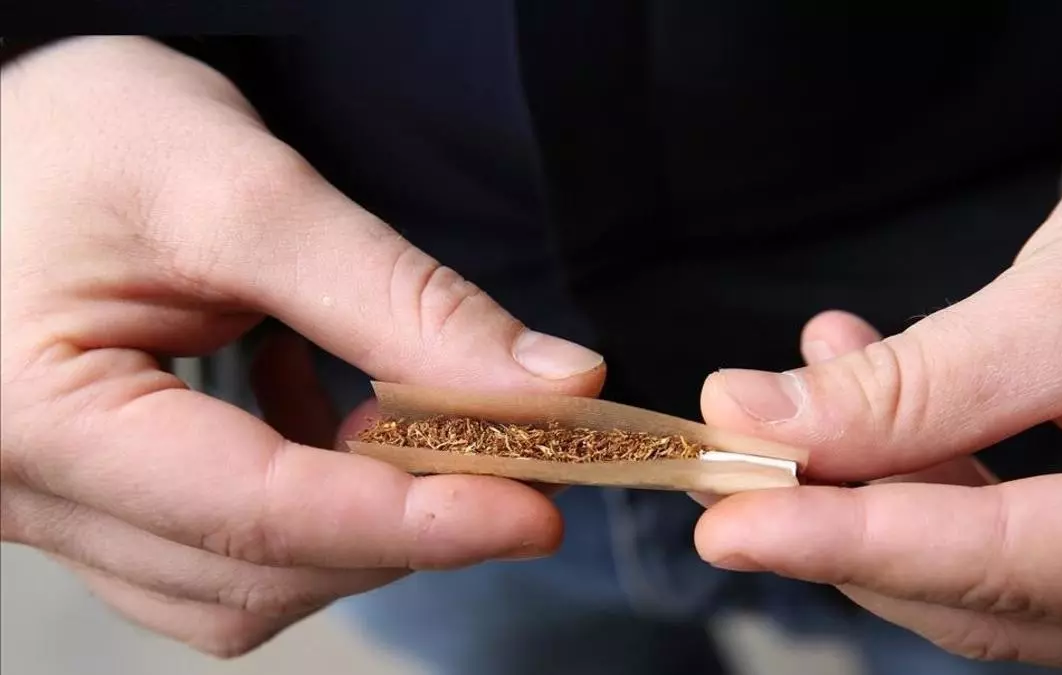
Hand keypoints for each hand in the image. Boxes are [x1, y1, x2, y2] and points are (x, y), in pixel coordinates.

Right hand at [1, 37, 604, 656]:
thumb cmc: (82, 136)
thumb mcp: (242, 188)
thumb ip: (397, 297)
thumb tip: (554, 386)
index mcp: (40, 417)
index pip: (260, 512)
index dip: (418, 521)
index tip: (539, 510)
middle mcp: (27, 494)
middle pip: (258, 567)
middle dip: (404, 523)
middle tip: (513, 456)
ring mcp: (55, 511)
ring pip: (243, 584)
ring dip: (360, 521)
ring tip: (409, 420)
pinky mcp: (91, 504)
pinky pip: (217, 557)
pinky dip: (309, 508)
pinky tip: (327, 419)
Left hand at [694, 141, 1061, 665]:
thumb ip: (917, 385)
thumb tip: (755, 419)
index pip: (994, 566)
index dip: (845, 545)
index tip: (727, 525)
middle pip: (964, 591)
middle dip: (830, 527)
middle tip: (728, 464)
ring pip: (955, 569)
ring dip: (854, 487)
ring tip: (795, 393)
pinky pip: (975, 530)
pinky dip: (899, 467)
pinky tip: (851, 385)